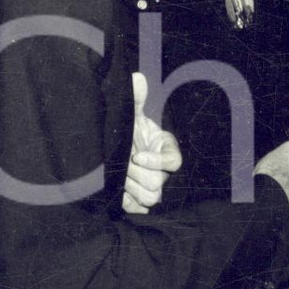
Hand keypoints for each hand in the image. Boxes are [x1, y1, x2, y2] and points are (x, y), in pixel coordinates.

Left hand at [122, 74, 181, 214]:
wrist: (114, 149)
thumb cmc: (128, 132)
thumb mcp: (131, 116)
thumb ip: (135, 100)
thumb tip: (137, 78)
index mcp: (166, 151)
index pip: (174, 162)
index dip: (156, 161)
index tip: (136, 156)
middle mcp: (162, 172)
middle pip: (159, 182)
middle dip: (138, 174)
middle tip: (123, 165)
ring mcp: (153, 187)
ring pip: (152, 198)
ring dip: (133, 188)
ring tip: (120, 177)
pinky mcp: (140, 201)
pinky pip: (140, 210)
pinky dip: (129, 203)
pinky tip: (118, 192)